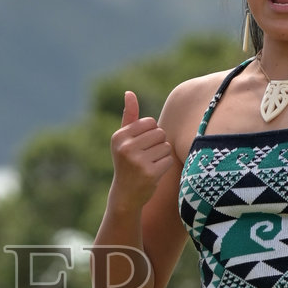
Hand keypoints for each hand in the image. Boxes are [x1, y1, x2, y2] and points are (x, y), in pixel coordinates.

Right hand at [110, 91, 174, 206]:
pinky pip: (168, 159)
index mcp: (119, 136)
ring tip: (150, 164)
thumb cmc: (127, 162)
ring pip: (166, 146)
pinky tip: (153, 173)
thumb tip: (129, 92)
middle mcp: (125, 147)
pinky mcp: (149, 173)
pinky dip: (165, 166)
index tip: (141, 146)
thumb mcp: (123, 140)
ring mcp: (137, 161)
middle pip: (160, 133)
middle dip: (158, 144)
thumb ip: (129, 116)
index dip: (151, 133)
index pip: (150, 122)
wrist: (125, 195)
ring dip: (162, 155)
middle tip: (146, 157)